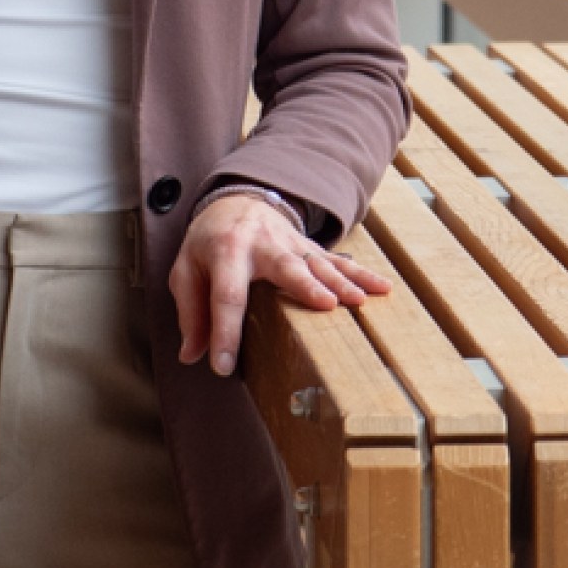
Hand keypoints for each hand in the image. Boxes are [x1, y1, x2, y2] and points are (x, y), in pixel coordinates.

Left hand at [168, 191, 391, 377]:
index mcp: (225, 250)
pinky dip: (361, 275)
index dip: (224, 332)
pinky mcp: (308, 248)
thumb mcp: (185, 270)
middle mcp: (262, 244)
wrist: (235, 200)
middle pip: (285, 267)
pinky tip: (382, 288)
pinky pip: (336, 262)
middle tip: (325, 305)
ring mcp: (290, 244)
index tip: (223, 367)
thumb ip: (190, 311)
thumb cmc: (208, 243)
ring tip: (359, 301)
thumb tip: (191, 355)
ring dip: (341, 281)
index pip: (226, 295)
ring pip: (317, 263)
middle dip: (305, 286)